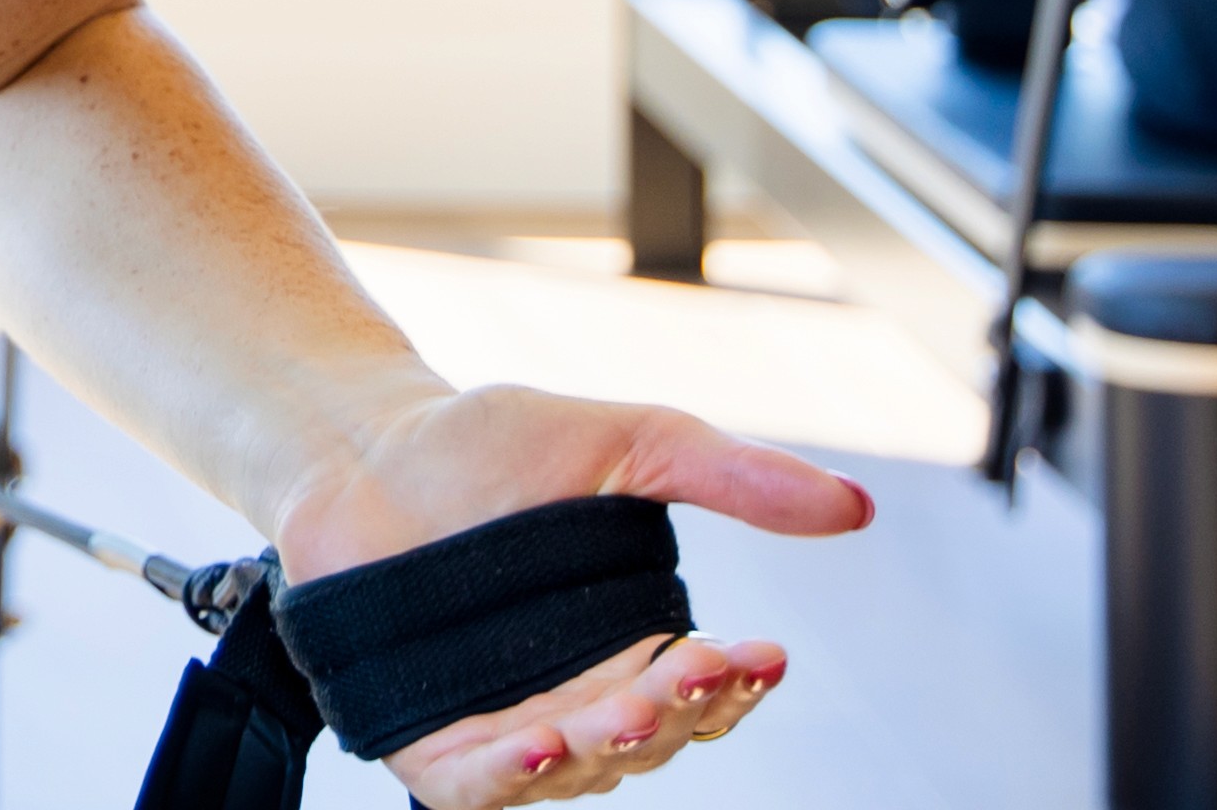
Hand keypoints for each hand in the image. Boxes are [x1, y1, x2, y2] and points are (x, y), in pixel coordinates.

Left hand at [271, 383, 871, 806]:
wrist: (361, 442)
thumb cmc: (490, 445)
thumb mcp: (623, 444)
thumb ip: (731, 475)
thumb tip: (855, 506)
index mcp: (636, 653)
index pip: (709, 696)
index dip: (739, 685)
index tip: (761, 652)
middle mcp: (581, 705)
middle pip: (653, 739)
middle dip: (678, 712)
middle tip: (691, 669)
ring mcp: (507, 732)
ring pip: (578, 768)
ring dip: (605, 746)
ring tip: (623, 712)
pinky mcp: (432, 747)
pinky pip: (477, 788)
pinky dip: (508, 780)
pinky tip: (535, 747)